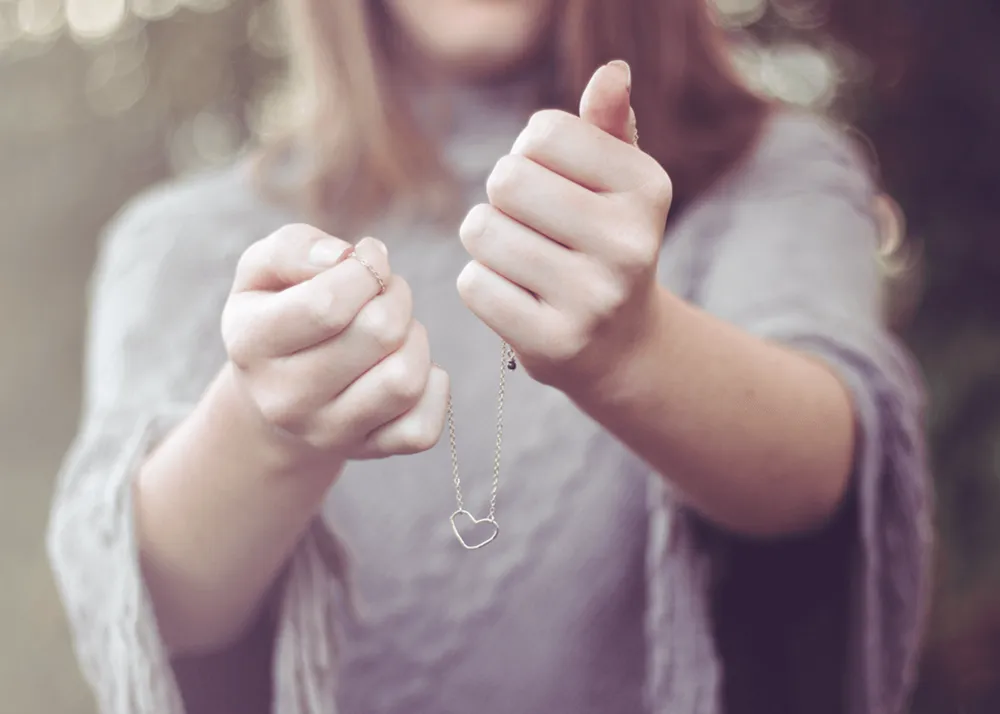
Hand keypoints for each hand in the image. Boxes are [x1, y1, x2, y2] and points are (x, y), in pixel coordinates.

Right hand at [220, 225, 448, 462]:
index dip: (365, 269)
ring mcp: (329, 432)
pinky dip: (432, 388)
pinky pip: (424, 427)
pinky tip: (408, 366)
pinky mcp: (369, 452)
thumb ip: (295, 248)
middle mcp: (285, 398)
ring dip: (415, 339)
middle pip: (378, 334)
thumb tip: (343, 258)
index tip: (368, 257)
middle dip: (395, 296)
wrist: (277, 392)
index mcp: (252, 344)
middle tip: (385, 292)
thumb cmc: (279, 313)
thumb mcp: (264, 271)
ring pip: (405, 379)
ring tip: (396, 330)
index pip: (328, 304)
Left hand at [457, 61, 672, 391]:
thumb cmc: (607, 243)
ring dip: (487, 240)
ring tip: (521, 258)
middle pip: (506, 179)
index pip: (543, 132)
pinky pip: (474, 284)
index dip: (530, 152)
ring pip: (482, 231)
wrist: (623, 346)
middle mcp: (628, 244)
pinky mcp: (553, 343)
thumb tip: (611, 71)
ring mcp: (592, 299)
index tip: (552, 182)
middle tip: (530, 223)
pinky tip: (515, 295)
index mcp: (647, 189)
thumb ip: (608, 123)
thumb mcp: (619, 182)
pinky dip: (482, 284)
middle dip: (504, 196)